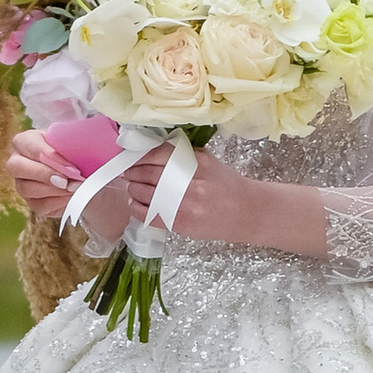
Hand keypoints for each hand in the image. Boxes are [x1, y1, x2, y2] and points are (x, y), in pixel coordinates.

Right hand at [8, 125, 129, 246]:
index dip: (50, 156)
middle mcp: (18, 161)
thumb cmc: (78, 155)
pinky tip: (71, 197)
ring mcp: (22, 183)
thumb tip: (111, 129)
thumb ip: (86, 135)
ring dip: (55, 190)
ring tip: (76, 188)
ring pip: (28, 188)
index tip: (73, 167)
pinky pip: (39, 205)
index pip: (29, 144)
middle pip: (17, 167)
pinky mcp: (31, 202)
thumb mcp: (81, 141)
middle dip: (44, 174)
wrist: (85, 176)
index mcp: (27, 140)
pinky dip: (58, 202)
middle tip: (68, 181)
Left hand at [123, 146, 256, 242]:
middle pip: (147, 173)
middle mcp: (188, 182)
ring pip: (144, 193)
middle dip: (132, 172)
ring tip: (131, 186)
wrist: (245, 212)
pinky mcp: (180, 223)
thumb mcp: (208, 161)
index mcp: (195, 162)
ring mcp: (183, 204)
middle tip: (127, 172)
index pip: (158, 154)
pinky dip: (137, 208)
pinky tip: (135, 203)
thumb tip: (152, 149)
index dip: (139, 155)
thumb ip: (183, 154)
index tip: (130, 156)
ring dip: (132, 189)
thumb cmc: (225, 185)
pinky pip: (149, 214)